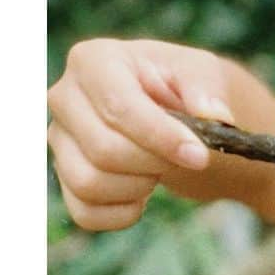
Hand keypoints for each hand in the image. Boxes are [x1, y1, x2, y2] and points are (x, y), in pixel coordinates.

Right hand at [47, 38, 235, 230]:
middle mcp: (64, 98)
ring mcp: (59, 140)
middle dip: (155, 162)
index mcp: (93, 60)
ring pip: (89, 183)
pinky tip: (143, 194)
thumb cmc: (180, 84)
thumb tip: (215, 116)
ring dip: (139, 186)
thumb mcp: (201, 72)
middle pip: (103, 149)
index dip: (161, 137)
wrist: (170, 108)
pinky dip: (123, 214)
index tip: (199, 155)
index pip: (118, 107)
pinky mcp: (63, 177)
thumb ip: (207, 89)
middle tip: (182, 155)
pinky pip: (85, 213)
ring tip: (160, 167)